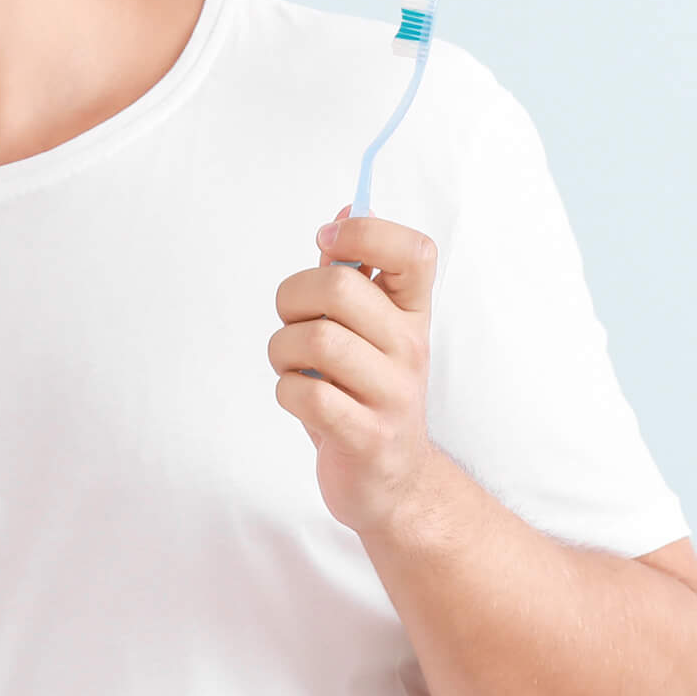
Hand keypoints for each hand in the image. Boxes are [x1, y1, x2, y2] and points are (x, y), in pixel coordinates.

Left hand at [268, 210, 440, 538]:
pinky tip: (298, 400)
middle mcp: (411, 348)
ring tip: (292, 366)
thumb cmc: (365, 394)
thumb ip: (352, 274)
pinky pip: (306, 393)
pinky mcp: (367, 436)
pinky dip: (285, 392)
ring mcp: (393, 395)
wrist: (392, 483)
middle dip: (292, 299)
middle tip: (293, 323)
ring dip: (282, 350)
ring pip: (316, 339)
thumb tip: (346, 211)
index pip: (414, 251)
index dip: (363, 234)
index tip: (328, 245)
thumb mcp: (365, 331)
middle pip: (339, 287)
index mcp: (412, 314)